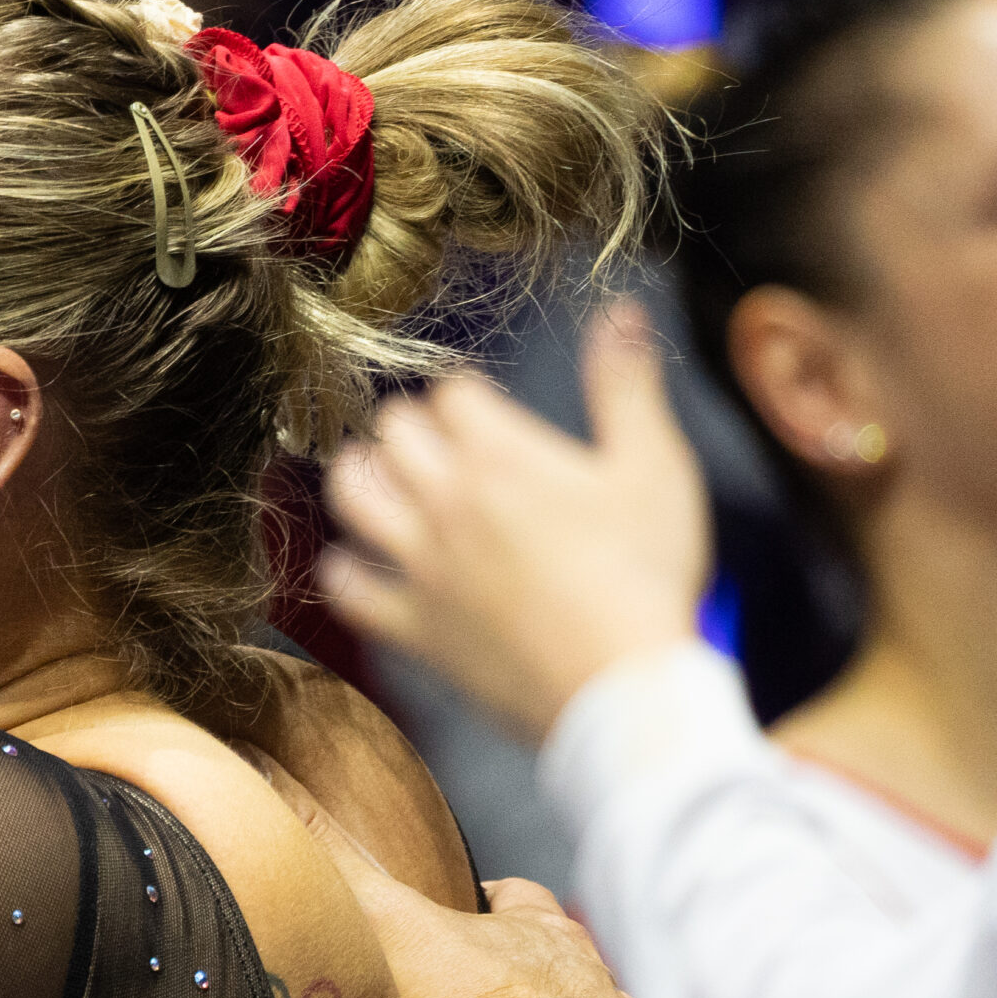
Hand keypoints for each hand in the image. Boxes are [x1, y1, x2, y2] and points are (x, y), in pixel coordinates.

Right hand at [249, 758, 675, 997]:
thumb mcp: (388, 920)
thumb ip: (332, 855)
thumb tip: (262, 767)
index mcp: (543, 934)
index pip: (522, 900)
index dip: (491, 900)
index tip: (467, 905)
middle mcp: (593, 988)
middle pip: (560, 968)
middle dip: (523, 978)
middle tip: (471, 997)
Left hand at [319, 300, 709, 742]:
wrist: (624, 686)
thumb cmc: (648, 574)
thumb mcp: (653, 466)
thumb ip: (626, 385)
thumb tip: (620, 311)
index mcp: (500, 455)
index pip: (449, 393)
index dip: (465, 396)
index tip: (480, 409)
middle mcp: (445, 500)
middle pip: (393, 433)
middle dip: (410, 428)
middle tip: (429, 441)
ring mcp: (421, 564)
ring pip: (352, 497)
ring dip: (358, 479)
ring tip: (376, 477)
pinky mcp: (413, 625)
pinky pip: (347, 587)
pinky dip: (343, 571)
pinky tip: (354, 564)